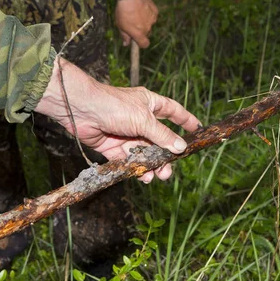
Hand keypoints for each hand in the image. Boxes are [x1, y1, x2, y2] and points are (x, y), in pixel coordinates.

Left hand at [35, 58, 200, 182]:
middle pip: (159, 139)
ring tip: (156, 176)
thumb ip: (162, 135)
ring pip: (144, 153)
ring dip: (151, 165)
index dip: (186, 121)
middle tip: (169, 170)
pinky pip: (128, 160)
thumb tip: (181, 147)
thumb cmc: (114, 106)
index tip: (198, 131)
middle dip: (165, 155)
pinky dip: (134, 168)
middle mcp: (139, 119)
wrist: (81, 111)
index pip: (173, 112)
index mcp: (149, 104)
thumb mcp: (143, 120)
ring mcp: (126, 133)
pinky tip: (140, 175)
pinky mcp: (113, 146)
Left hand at [115, 0, 158, 47]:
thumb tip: (126, 44)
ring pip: (149, 24)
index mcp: (139, 34)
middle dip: (141, 31)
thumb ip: (124, 36)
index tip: (136, 39)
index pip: (145, 44)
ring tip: (137, 13)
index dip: (141, 43)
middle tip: (133, 23)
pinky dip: (148, 14)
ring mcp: (153, 20)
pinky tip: (142, 8)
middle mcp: (148, 28)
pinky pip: (152, 16)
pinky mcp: (155, 11)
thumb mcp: (120, 25)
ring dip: (145, 22)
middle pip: (146, 34)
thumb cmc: (123, 11)